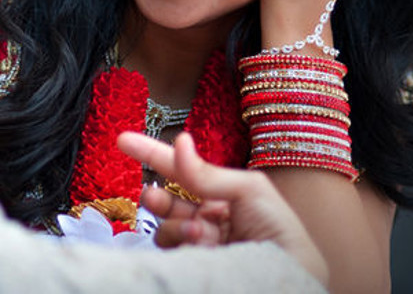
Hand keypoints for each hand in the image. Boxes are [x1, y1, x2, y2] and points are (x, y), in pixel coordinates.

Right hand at [118, 131, 328, 285]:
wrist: (289, 272)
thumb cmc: (280, 230)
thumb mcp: (249, 190)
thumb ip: (207, 173)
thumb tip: (179, 142)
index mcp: (222, 196)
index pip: (182, 171)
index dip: (153, 154)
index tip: (123, 140)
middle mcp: (208, 219)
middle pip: (167, 202)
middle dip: (156, 198)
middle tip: (151, 197)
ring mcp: (200, 245)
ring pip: (165, 230)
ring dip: (176, 227)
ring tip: (200, 233)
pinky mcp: (193, 264)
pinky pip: (171, 252)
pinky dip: (181, 244)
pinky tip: (203, 246)